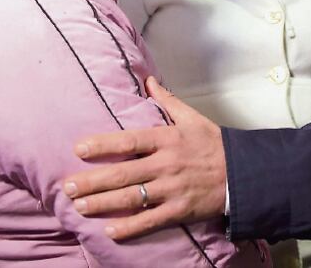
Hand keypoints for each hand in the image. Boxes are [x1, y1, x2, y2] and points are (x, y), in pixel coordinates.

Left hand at [62, 77, 226, 239]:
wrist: (242, 173)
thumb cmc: (214, 144)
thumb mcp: (192, 117)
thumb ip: (167, 101)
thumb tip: (149, 80)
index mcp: (167, 139)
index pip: (129, 141)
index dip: (102, 145)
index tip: (78, 149)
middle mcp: (167, 164)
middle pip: (123, 173)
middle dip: (93, 181)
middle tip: (68, 186)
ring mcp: (173, 189)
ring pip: (132, 198)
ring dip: (103, 203)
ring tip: (79, 206)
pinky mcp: (180, 210)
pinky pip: (150, 221)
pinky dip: (130, 227)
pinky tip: (110, 230)